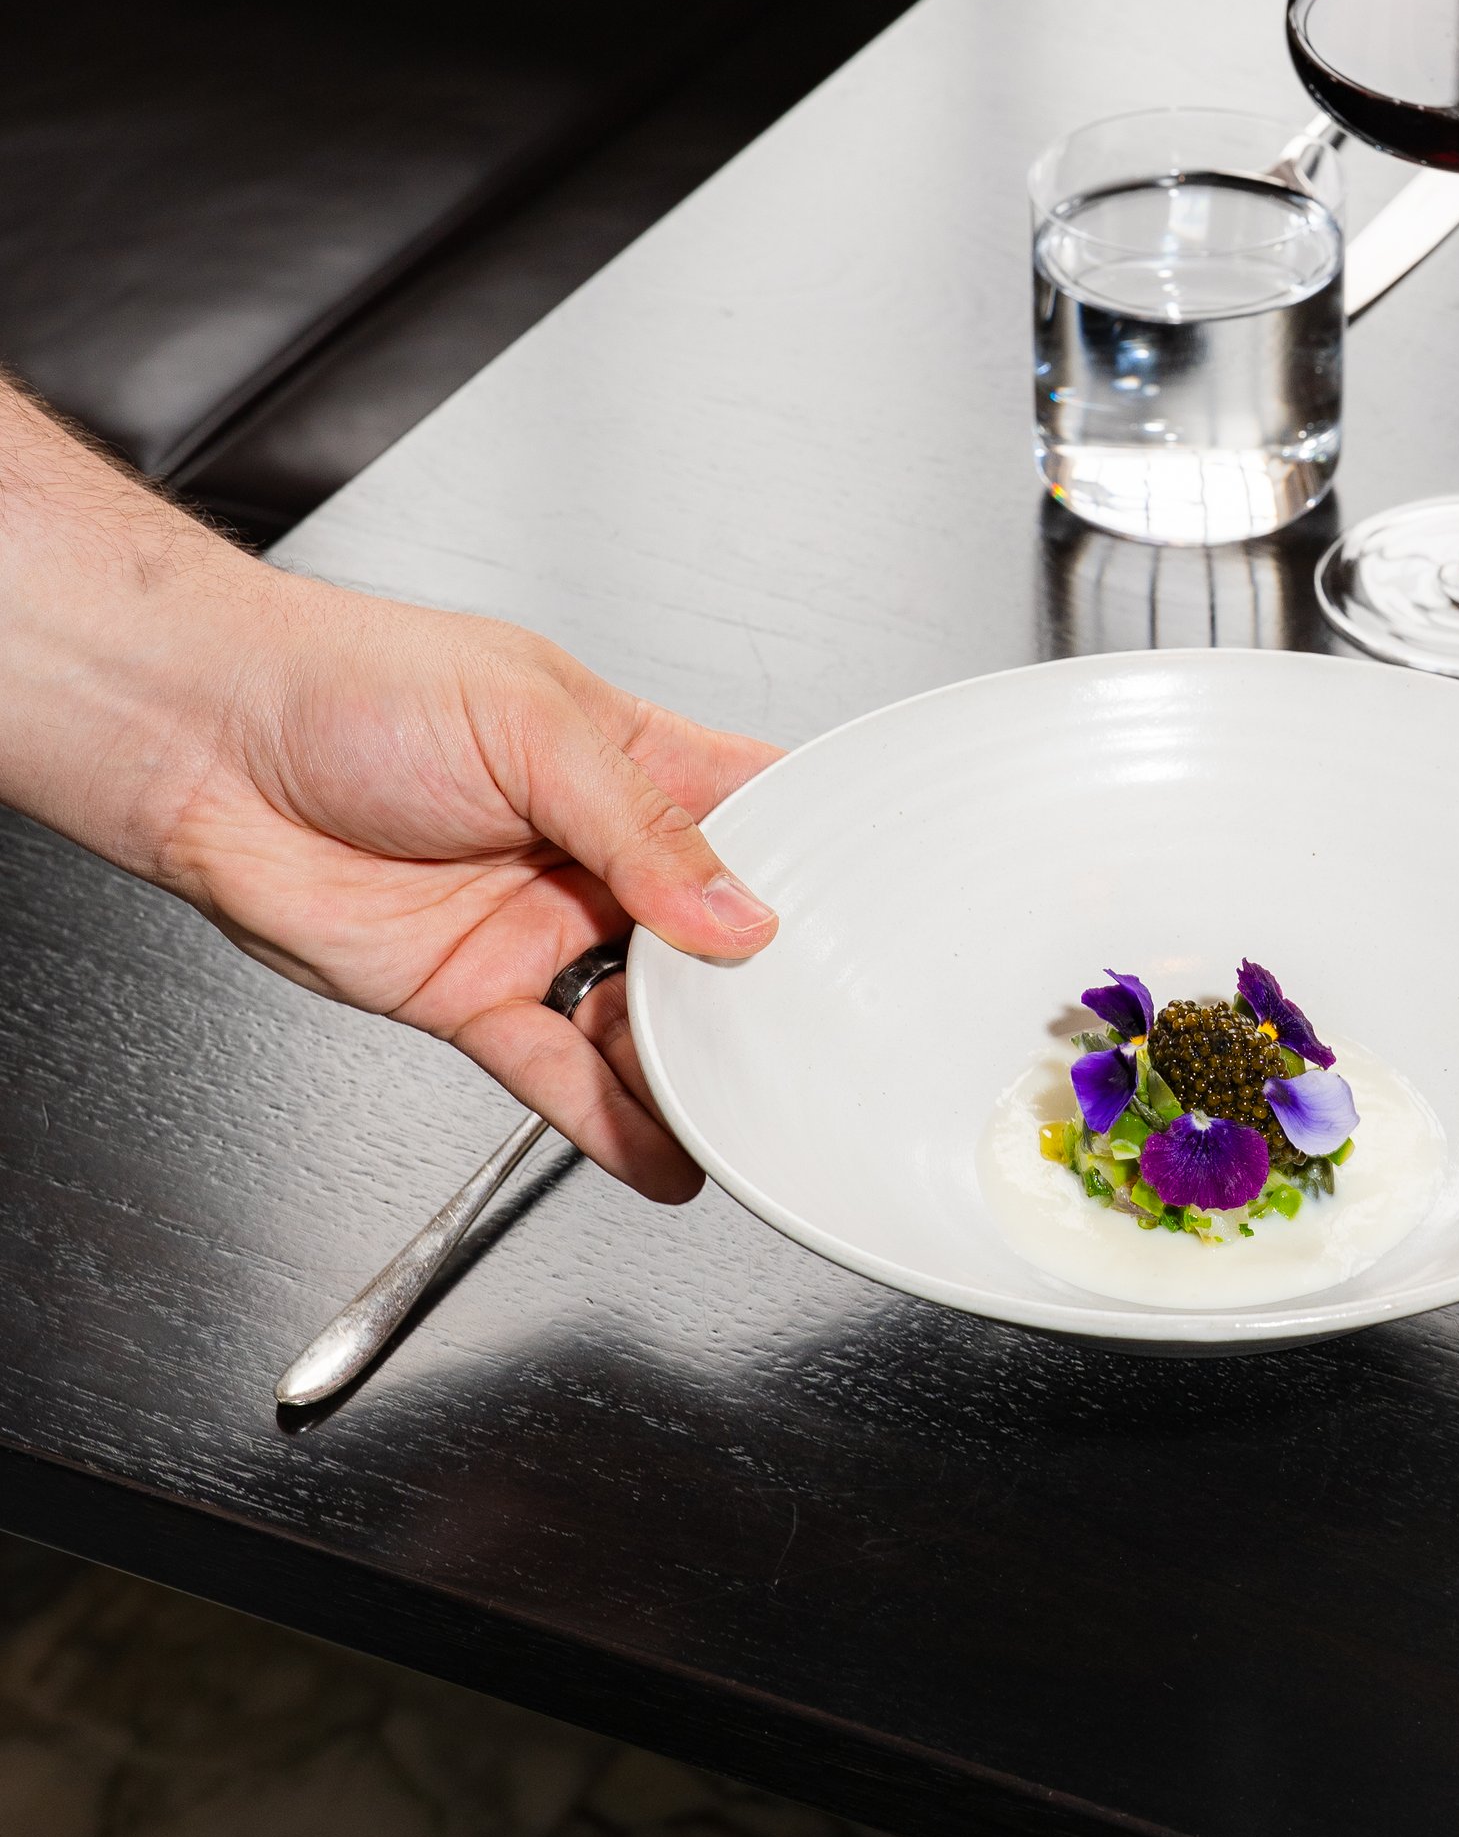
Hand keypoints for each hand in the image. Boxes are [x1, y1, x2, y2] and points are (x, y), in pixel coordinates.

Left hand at [145, 572, 780, 1201]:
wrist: (207, 746)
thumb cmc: (349, 684)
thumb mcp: (529, 725)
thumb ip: (640, 826)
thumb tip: (735, 911)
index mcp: (627, 759)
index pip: (753, 812)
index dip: (813, 861)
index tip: (872, 915)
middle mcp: (591, 852)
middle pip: (710, 939)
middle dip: (760, 989)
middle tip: (810, 1035)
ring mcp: (535, 928)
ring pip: (640, 1018)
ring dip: (690, 1068)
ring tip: (743, 1113)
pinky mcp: (470, 996)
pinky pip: (556, 1071)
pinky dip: (610, 1119)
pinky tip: (662, 1152)